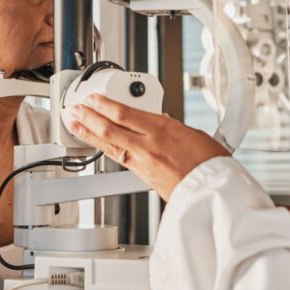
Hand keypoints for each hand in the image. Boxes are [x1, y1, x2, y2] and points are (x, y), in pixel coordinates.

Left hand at [69, 94, 229, 200]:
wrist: (213, 191)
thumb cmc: (210, 164)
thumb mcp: (194, 134)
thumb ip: (172, 127)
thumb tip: (161, 121)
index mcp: (163, 128)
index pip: (124, 112)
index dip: (104, 104)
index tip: (94, 98)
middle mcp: (148, 144)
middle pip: (110, 126)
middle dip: (90, 116)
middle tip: (76, 108)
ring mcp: (143, 162)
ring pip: (109, 144)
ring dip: (89, 133)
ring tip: (75, 124)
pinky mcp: (143, 177)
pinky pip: (118, 159)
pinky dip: (104, 150)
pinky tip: (97, 146)